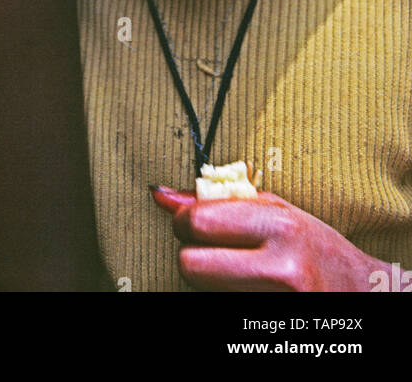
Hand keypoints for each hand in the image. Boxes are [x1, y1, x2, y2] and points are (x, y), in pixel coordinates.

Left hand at [151, 185, 385, 291]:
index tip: (193, 224)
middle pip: (190, 266)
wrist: (365, 295)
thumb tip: (162, 196)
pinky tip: (247, 292)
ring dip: (209, 282)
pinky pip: (221, 309)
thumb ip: (220, 203)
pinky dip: (225, 299)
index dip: (185, 222)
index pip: (199, 223)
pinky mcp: (268, 331)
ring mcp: (277, 305)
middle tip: (207, 251)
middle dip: (190, 257)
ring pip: (202, 292)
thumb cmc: (316, 247)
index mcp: (280, 227)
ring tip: (239, 272)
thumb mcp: (277, 212)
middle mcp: (280, 268)